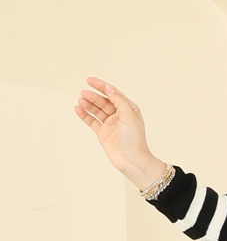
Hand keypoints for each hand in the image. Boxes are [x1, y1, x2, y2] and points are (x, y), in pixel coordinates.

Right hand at [73, 76, 164, 190]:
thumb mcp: (128, 115)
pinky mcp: (103, 134)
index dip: (101, 86)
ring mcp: (111, 125)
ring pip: (97, 111)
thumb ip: (118, 100)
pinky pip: (92, 121)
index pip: (113, 93)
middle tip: (83, 93)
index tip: (89, 80)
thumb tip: (109, 87)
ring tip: (80, 100)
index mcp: (129, 109)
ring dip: (88, 104)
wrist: (132, 160)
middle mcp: (120, 116)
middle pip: (103, 102)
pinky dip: (85, 115)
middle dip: (93, 96)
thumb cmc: (134, 139)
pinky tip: (78, 109)